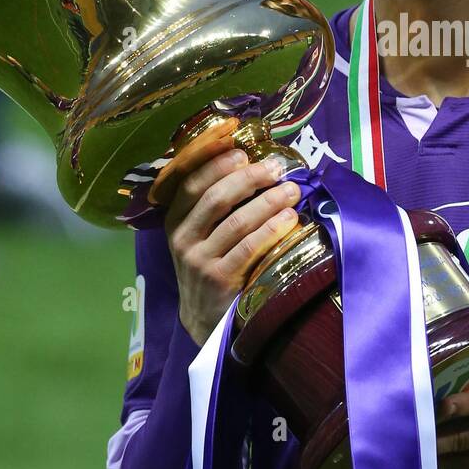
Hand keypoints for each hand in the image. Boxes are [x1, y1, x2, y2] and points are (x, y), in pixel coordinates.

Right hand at [155, 130, 302, 345]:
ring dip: (268, 202)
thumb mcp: (201, 234)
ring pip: (237, 222)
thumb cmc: (211, 263)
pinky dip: (272, 230)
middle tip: (276, 168)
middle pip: (216, 198)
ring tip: (292, 190)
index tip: (243, 151)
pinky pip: (250, 248)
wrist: (204, 318)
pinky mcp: (219, 280)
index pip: (191, 183)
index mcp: (175, 220)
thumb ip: (216, 205)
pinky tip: (290, 219)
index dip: (216, 163)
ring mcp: (199, 261)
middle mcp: (182, 239)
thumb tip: (252, 164)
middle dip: (249, 178)